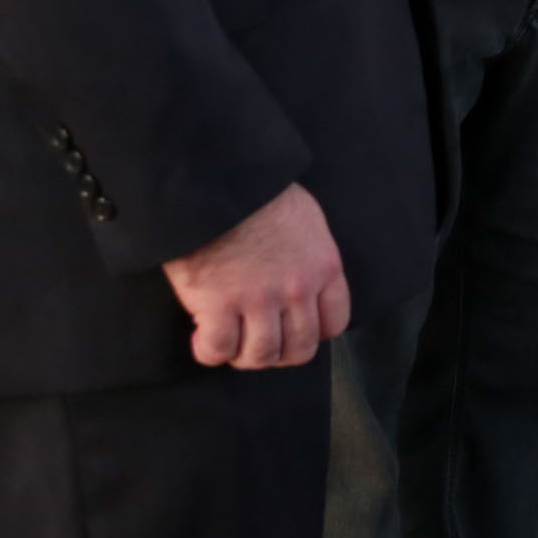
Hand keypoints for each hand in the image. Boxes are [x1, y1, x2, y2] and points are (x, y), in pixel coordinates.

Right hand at [162, 182, 347, 369]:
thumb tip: (302, 276)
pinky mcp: (218, 305)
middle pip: (298, 349)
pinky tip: (203, 337)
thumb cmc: (258, 193)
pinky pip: (219, 349)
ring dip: (243, 356)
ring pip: (260, 355)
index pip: (334, 323)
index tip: (291, 329)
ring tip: (230, 342)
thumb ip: (310, 255)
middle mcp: (297, 290)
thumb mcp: (306, 221)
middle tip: (257, 343)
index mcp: (324, 268)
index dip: (311, 333)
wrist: (217, 182)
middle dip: (278, 353)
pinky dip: (210, 351)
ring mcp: (258, 300)